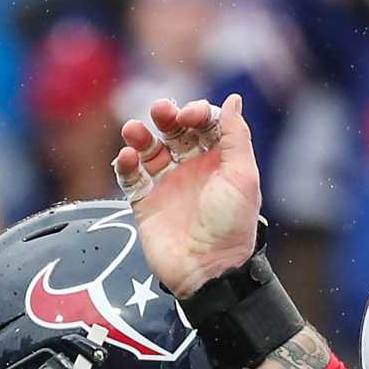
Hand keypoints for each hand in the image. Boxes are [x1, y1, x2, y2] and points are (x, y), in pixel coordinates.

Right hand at [114, 95, 262, 296]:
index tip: (189, 116)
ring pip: (149, 149)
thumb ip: (236, 136)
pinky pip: (130, 176)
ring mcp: (168, 185)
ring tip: (134, 131)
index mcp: (221, 163)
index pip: (206, 124)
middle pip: (176, 130)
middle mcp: (195, 170)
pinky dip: (126, 163)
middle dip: (167, 115)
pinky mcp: (146, 202)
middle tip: (162, 111)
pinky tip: (128, 158)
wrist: (207, 270)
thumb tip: (232, 99)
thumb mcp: (242, 178)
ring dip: (140, 135)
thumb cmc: (230, 225)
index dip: (197, 112)